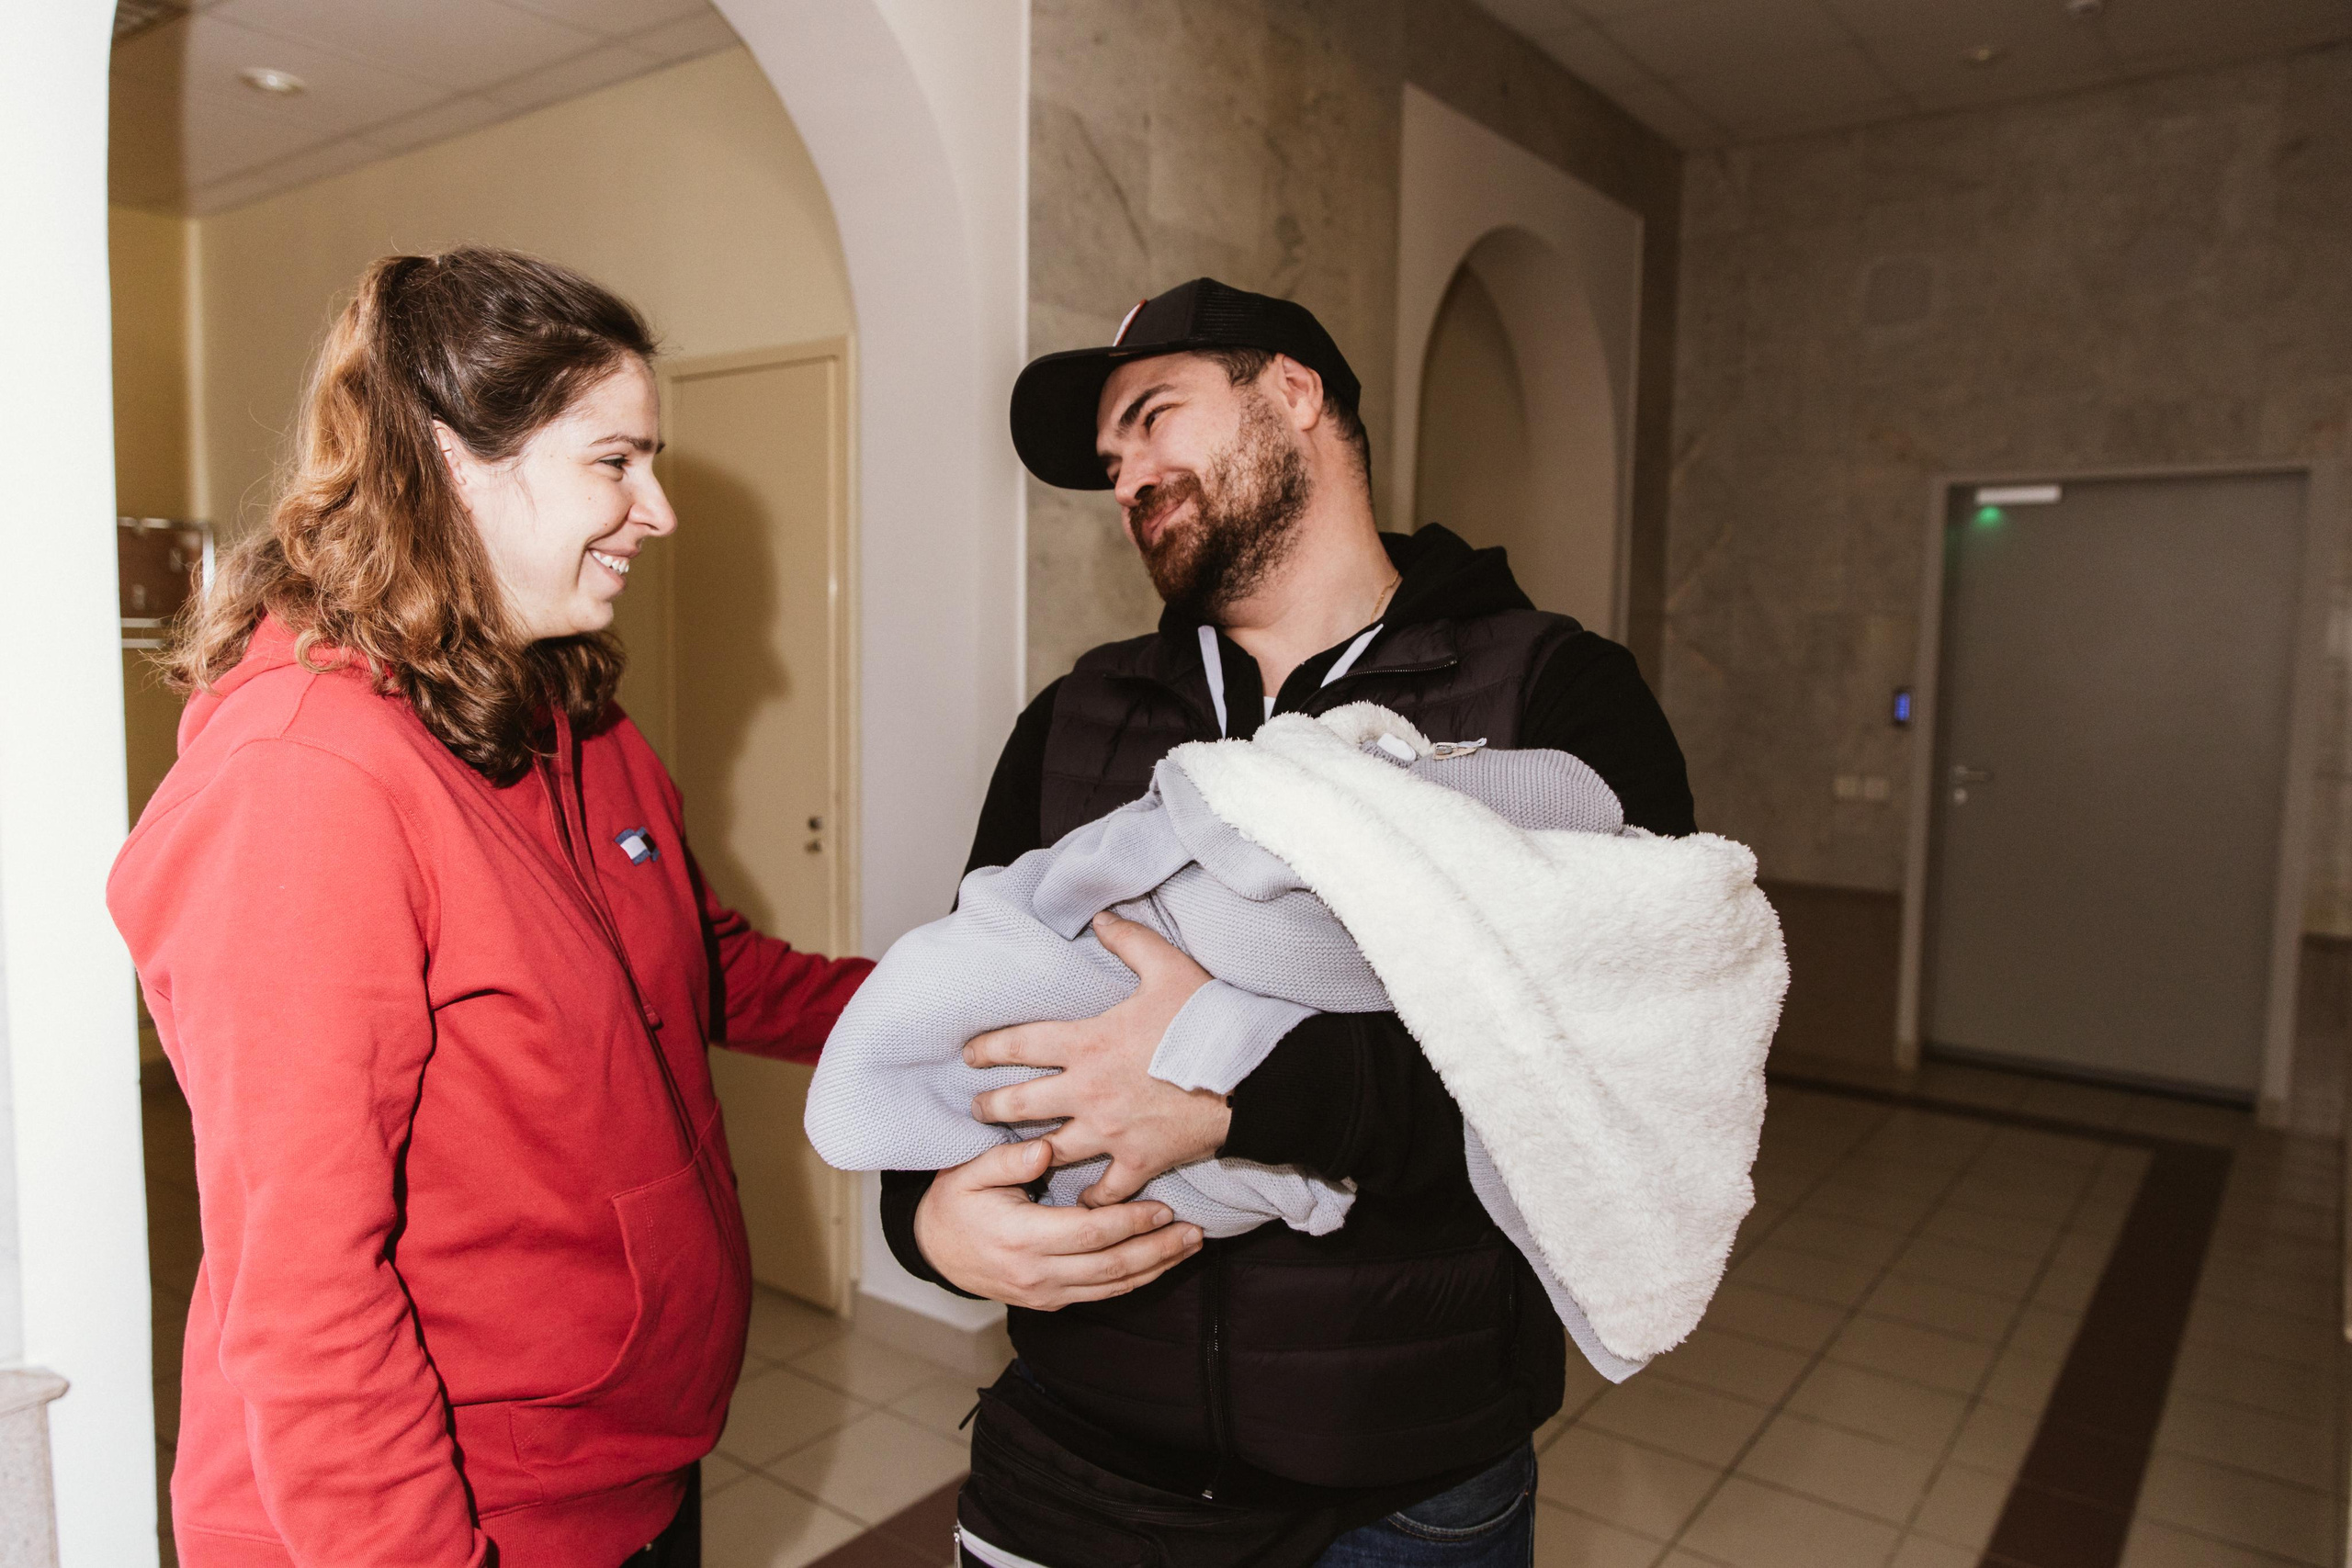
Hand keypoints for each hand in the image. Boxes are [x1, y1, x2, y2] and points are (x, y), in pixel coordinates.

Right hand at [913, 1138, 1203, 1308]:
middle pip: (1111, 1266)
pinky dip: (1133, 1281)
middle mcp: (1036, 1273)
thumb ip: (1007, 1160)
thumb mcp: (969, 1172)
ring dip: (1154, 1268)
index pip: (1089, 1233)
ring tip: (1188, 1249)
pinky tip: (1157, 1265)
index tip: (1163, 1206)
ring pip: (1111, 1286)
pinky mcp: (1049, 1301)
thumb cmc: (954, 1203)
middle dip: (1158, 1250)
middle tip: (1194, 1233)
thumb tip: (1044, 1151)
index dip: (1130, 1221)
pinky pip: (1100, 1295)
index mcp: (1021, 1237)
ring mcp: (1044, 1293)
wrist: (931, 1249)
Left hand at [964, 912, 1231, 1204]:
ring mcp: (1110, 1131)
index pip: (1020, 1045)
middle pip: (1021, 1104)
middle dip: (991, 1108)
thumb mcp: (1168, 968)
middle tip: (975, 1110)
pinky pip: (1105, 1189)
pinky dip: (1091, 1200)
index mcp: (1087, 1043)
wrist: (1250, 1075)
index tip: (968, 1056)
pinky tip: (1080, 1204)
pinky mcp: (1138, 1161)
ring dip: (1026, 1151)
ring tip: (1012, 1154)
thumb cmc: (1208, 1019)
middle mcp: (1088, 1091)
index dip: (988, 1049)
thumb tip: (1101, 917)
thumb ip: (1130, 941)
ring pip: (1051, 1149)